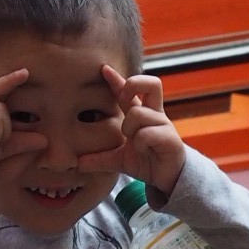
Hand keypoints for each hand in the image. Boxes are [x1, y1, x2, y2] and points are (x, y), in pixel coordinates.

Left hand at [78, 66, 185, 197]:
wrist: (167, 179)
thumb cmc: (146, 162)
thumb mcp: (118, 160)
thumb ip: (100, 158)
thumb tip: (78, 162)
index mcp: (142, 115)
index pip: (130, 92)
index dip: (117, 80)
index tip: (104, 69)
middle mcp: (154, 115)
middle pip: (152, 83)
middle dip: (133, 84)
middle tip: (123, 99)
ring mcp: (164, 124)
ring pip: (139, 113)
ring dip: (130, 127)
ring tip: (133, 142)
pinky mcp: (170, 138)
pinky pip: (148, 133)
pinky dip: (141, 142)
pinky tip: (143, 150)